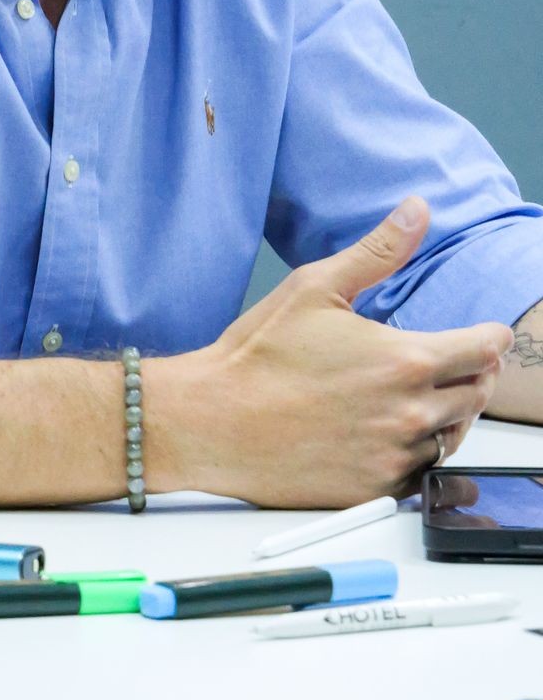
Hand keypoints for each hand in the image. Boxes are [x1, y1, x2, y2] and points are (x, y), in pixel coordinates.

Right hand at [153, 196, 513, 507]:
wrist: (211, 421)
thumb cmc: (256, 357)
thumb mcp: (314, 286)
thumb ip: (378, 251)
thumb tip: (416, 211)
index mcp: (405, 359)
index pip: (486, 349)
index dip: (488, 337)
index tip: (480, 336)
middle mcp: (409, 412)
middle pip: (478, 394)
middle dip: (473, 375)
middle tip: (448, 365)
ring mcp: (394, 455)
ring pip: (454, 436)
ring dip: (447, 414)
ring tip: (416, 396)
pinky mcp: (375, 488)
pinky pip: (424, 474)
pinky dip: (420, 453)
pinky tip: (393, 433)